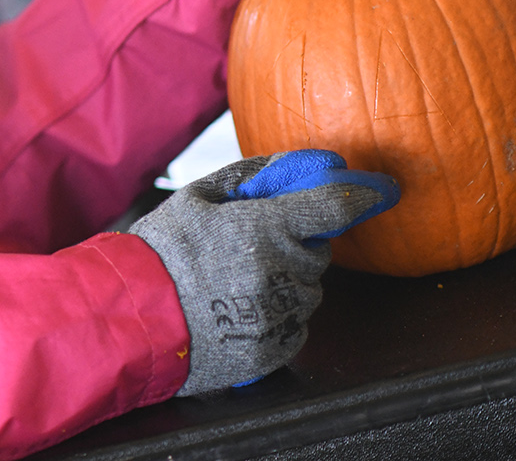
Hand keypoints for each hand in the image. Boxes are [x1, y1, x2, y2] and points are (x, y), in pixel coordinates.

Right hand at [131, 150, 398, 394]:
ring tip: (232, 282)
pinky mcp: (273, 352)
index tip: (384, 188)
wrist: (130, 317)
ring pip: (308, 292)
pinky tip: (234, 309)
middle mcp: (281, 274)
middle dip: (295, 245)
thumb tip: (310, 163)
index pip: (334, 206)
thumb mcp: (199, 196)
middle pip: (318, 253)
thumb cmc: (161, 251)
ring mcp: (279, 316)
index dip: (364, 192)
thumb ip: (256, 176)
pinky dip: (275, 316)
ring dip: (284, 282)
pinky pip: (295, 327)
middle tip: (248, 245)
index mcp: (265, 228)